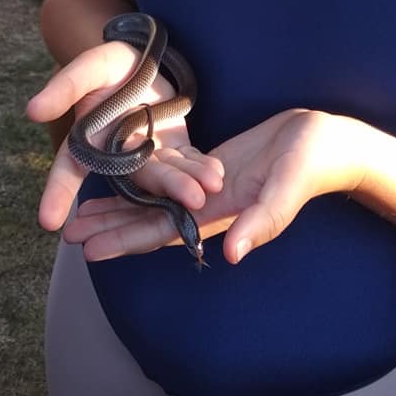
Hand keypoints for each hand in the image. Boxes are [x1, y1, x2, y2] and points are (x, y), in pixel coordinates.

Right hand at [27, 42, 224, 231]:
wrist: (146, 59)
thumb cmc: (111, 64)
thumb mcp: (88, 67)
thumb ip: (64, 87)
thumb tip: (32, 110)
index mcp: (87, 142)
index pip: (69, 170)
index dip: (57, 193)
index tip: (47, 222)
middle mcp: (117, 157)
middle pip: (133, 179)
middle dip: (161, 191)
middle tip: (185, 201)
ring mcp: (148, 156)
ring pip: (165, 176)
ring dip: (185, 185)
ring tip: (204, 193)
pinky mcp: (175, 150)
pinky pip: (189, 164)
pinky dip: (201, 170)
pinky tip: (216, 176)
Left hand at [63, 108, 371, 262]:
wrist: (327, 141)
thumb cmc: (312, 163)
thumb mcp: (287, 189)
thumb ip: (263, 221)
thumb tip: (232, 253)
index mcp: (222, 215)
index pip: (163, 233)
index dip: (126, 241)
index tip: (89, 250)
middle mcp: (208, 206)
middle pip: (149, 220)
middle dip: (110, 225)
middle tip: (67, 232)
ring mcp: (208, 187)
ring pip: (155, 199)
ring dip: (120, 204)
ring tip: (82, 210)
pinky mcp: (211, 167)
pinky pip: (170, 177)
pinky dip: (143, 178)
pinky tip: (121, 175)